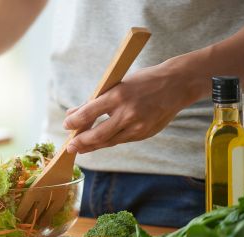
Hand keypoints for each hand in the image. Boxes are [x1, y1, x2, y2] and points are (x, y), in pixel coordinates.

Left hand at [62, 62, 195, 153]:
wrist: (178, 84)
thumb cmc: (143, 81)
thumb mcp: (116, 84)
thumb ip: (94, 101)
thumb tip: (71, 113)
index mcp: (118, 96)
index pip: (88, 113)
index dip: (74, 122)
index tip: (66, 125)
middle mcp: (127, 113)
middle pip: (97, 135)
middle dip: (80, 143)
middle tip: (69, 147)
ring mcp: (137, 126)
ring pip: (109, 141)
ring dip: (92, 146)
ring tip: (80, 148)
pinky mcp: (144, 134)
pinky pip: (121, 140)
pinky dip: (108, 141)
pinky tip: (99, 142)